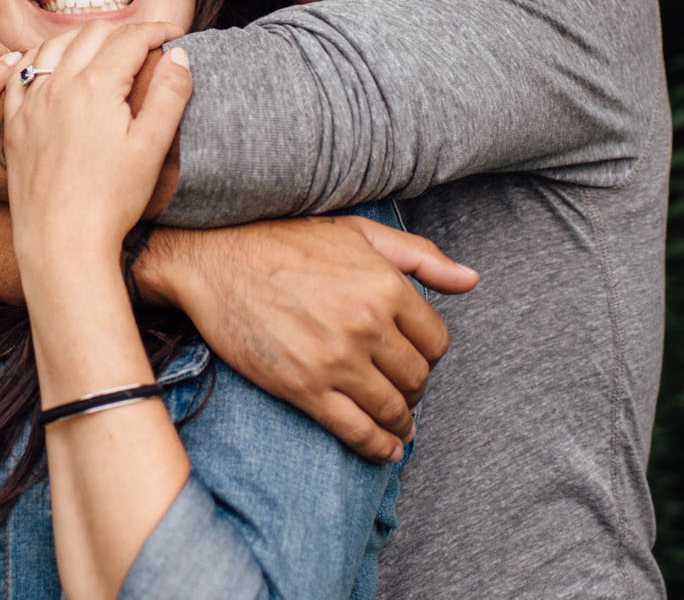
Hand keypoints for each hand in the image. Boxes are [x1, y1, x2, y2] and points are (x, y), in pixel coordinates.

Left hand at [3, 21, 188, 266]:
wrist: (61, 241)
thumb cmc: (111, 200)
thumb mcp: (152, 147)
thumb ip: (169, 95)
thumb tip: (179, 55)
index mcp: (96, 86)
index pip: (131, 38)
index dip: (158, 30)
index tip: (176, 34)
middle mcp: (59, 85)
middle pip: (93, 33)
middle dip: (125, 30)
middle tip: (147, 43)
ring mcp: (32, 103)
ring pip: (54, 45)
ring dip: (83, 37)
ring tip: (105, 48)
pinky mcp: (14, 124)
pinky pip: (21, 73)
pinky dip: (40, 57)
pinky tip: (52, 64)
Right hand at [134, 216, 478, 462]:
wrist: (212, 258)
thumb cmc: (282, 240)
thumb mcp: (357, 232)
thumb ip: (419, 256)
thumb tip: (471, 280)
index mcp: (385, 285)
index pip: (436, 341)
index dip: (429, 354)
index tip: (413, 358)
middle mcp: (366, 324)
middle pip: (417, 378)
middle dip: (414, 389)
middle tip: (401, 390)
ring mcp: (336, 360)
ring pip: (392, 409)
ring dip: (401, 422)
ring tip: (397, 424)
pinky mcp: (304, 388)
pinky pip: (357, 431)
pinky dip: (378, 447)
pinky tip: (384, 449)